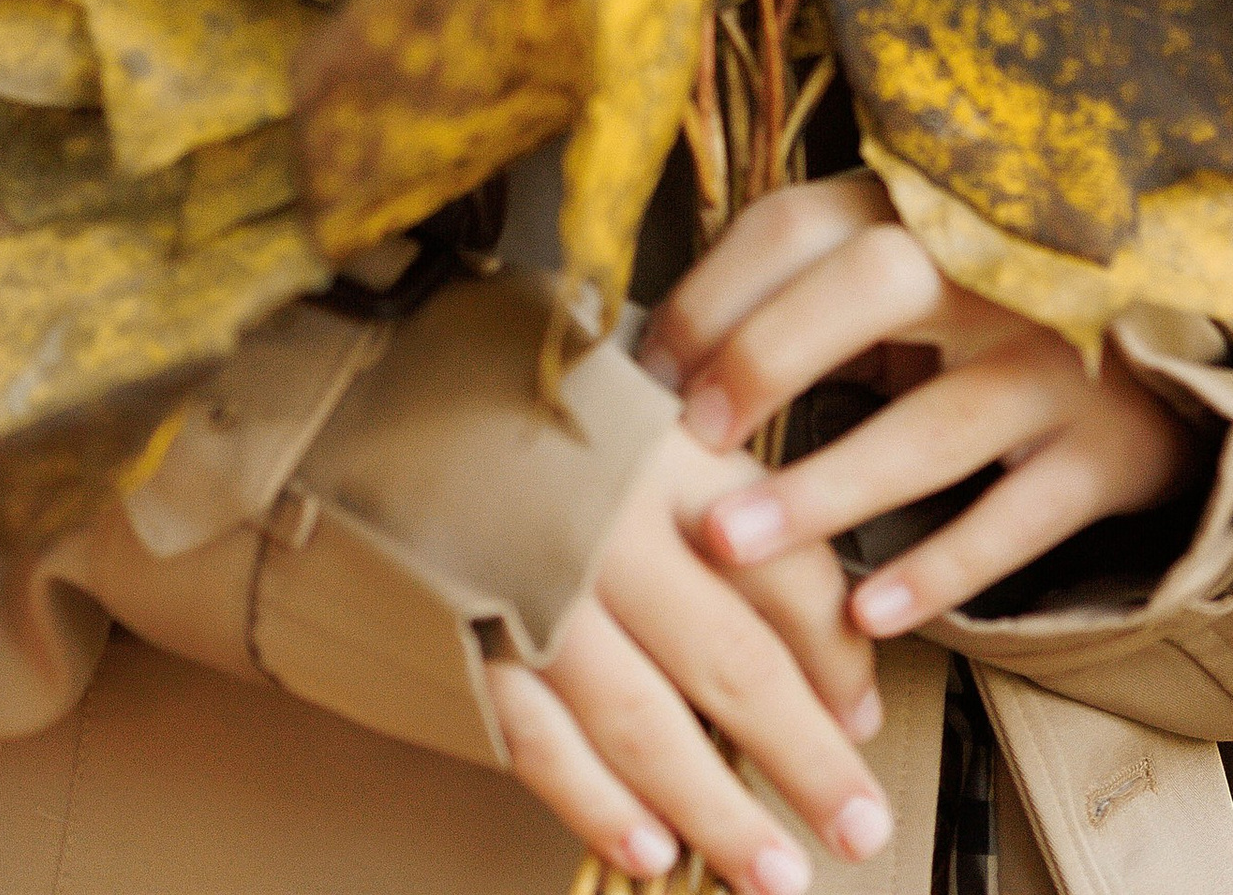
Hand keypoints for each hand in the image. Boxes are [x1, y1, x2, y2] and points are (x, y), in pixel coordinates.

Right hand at [485, 418, 893, 891]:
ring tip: (773, 872)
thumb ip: (714, 489)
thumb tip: (808, 608)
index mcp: (661, 454)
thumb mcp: (634, 406)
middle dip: (806, 759)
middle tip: (857, 825)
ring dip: (715, 811)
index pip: (781, 569)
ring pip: (640, 722)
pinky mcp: (463, 638)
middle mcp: (606, 526)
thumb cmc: (520, 405)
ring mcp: (530, 591)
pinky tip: (650, 846)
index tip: (861, 712)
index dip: (837, 657)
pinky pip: (540, 740)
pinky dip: (597, 805)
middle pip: (729, 660)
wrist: (370, 386)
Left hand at [640, 174, 1204, 636]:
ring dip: (824, 488)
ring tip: (731, 546)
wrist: (1172, 346)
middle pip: (867, 287)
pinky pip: (1015, 521)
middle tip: (685, 443)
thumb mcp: (904, 269)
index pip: (796, 225)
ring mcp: (1056, 362)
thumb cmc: (985, 308)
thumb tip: (657, 360)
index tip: (642, 376)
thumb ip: (807, 292)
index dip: (710, 294)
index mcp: (921, 212)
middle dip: (763, 359)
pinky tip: (865, 612)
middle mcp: (992, 273)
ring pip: (932, 425)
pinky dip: (938, 569)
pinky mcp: (1104, 454)